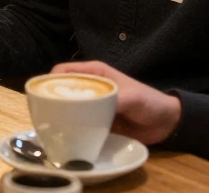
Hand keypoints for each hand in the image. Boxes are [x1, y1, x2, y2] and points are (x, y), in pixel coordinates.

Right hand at [51, 61, 181, 144]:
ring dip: (58, 116)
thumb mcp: (133, 97)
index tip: (41, 95)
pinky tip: (63, 137)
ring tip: (48, 128)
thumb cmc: (150, 101)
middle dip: (50, 100)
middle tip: (42, 116)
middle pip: (61, 89)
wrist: (167, 124)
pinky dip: (69, 128)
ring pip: (67, 108)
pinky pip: (77, 124)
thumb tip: (91, 108)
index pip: (63, 71)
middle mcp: (90, 86)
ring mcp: (91, 105)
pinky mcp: (95, 121)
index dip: (49, 80)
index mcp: (95, 72)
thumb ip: (114, 100)